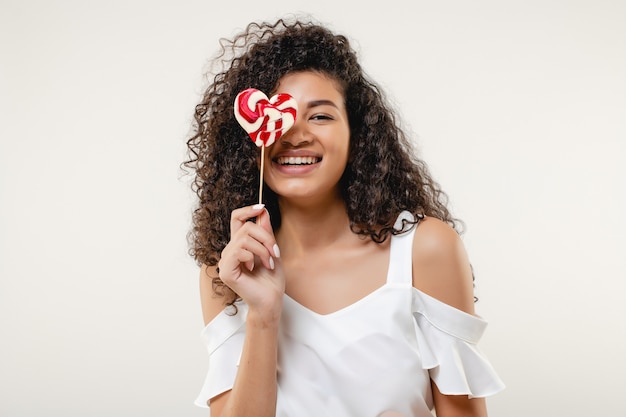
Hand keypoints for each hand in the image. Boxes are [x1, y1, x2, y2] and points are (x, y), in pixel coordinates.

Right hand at [218, 204, 283, 318]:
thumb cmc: (271, 280)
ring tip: (269, 262)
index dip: (247, 210)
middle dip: (266, 237)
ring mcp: (226, 261)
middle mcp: (230, 251)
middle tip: (275, 252)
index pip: (236, 219)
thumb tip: (262, 212)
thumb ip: (266, 232)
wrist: (271, 301)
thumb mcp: (272, 251)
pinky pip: (239, 251)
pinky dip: (253, 257)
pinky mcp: (226, 270)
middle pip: (246, 227)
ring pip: (244, 239)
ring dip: (263, 249)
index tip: (262, 208)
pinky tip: (255, 268)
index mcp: (239, 245)